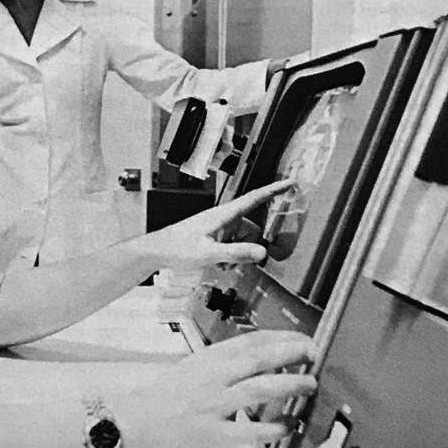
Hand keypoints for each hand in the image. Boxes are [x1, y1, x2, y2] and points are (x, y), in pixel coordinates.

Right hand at [118, 330, 316, 447]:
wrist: (130, 422)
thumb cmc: (159, 399)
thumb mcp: (189, 371)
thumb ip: (220, 367)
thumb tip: (251, 364)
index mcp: (205, 361)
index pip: (246, 341)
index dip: (276, 337)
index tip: (297, 336)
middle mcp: (210, 379)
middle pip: (256, 359)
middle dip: (288, 353)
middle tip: (311, 351)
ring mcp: (212, 405)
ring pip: (257, 389)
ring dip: (288, 385)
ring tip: (309, 383)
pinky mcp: (212, 434)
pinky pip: (249, 429)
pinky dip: (272, 427)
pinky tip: (288, 425)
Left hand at [141, 180, 294, 271]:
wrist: (157, 251)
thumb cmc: (177, 247)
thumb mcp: (209, 253)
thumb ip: (236, 253)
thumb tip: (262, 252)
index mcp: (223, 215)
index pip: (254, 199)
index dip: (274, 190)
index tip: (290, 183)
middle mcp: (222, 218)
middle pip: (252, 228)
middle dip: (252, 245)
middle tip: (244, 260)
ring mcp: (218, 228)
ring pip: (242, 239)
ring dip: (239, 253)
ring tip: (224, 264)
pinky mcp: (213, 237)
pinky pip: (232, 245)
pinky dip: (231, 256)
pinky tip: (219, 264)